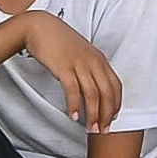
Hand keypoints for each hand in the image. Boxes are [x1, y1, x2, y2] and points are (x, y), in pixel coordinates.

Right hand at [15, 11, 123, 129]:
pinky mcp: (64, 67)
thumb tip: (93, 88)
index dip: (116, 104)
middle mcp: (93, 61)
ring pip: (93, 94)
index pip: (115, 85)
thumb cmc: (59, 41)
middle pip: (107, 93)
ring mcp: (79, 64)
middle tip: (102, 130)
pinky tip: (73, 116)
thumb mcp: (81, 53)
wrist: (39, 27)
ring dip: (93, 114)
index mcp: (99, 58)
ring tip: (90, 128)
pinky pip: (73, 90)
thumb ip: (90, 68)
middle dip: (106, 114)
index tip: (112, 118)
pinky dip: (74, 105)